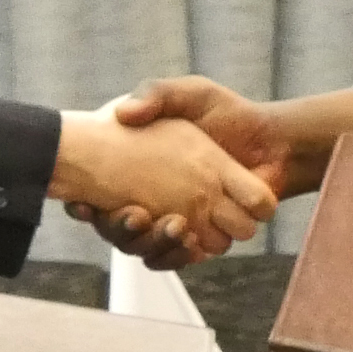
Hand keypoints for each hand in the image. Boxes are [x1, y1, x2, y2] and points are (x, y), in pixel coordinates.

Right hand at [50, 107, 279, 262]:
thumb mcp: (188, 93)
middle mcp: (151, 201)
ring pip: (147, 248)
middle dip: (120, 229)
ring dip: (154, 242)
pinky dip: (181, 254)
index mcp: (139, 170)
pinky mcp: (201, 237)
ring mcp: (177, 221)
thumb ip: (154, 94)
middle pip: (117, 231)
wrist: (270, 141)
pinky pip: (179, 258)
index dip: (84, 205)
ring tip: (172, 224)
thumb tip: (123, 113)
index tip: (82, 204)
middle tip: (135, 214)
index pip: (95, 196)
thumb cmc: (226, 113)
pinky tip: (190, 240)